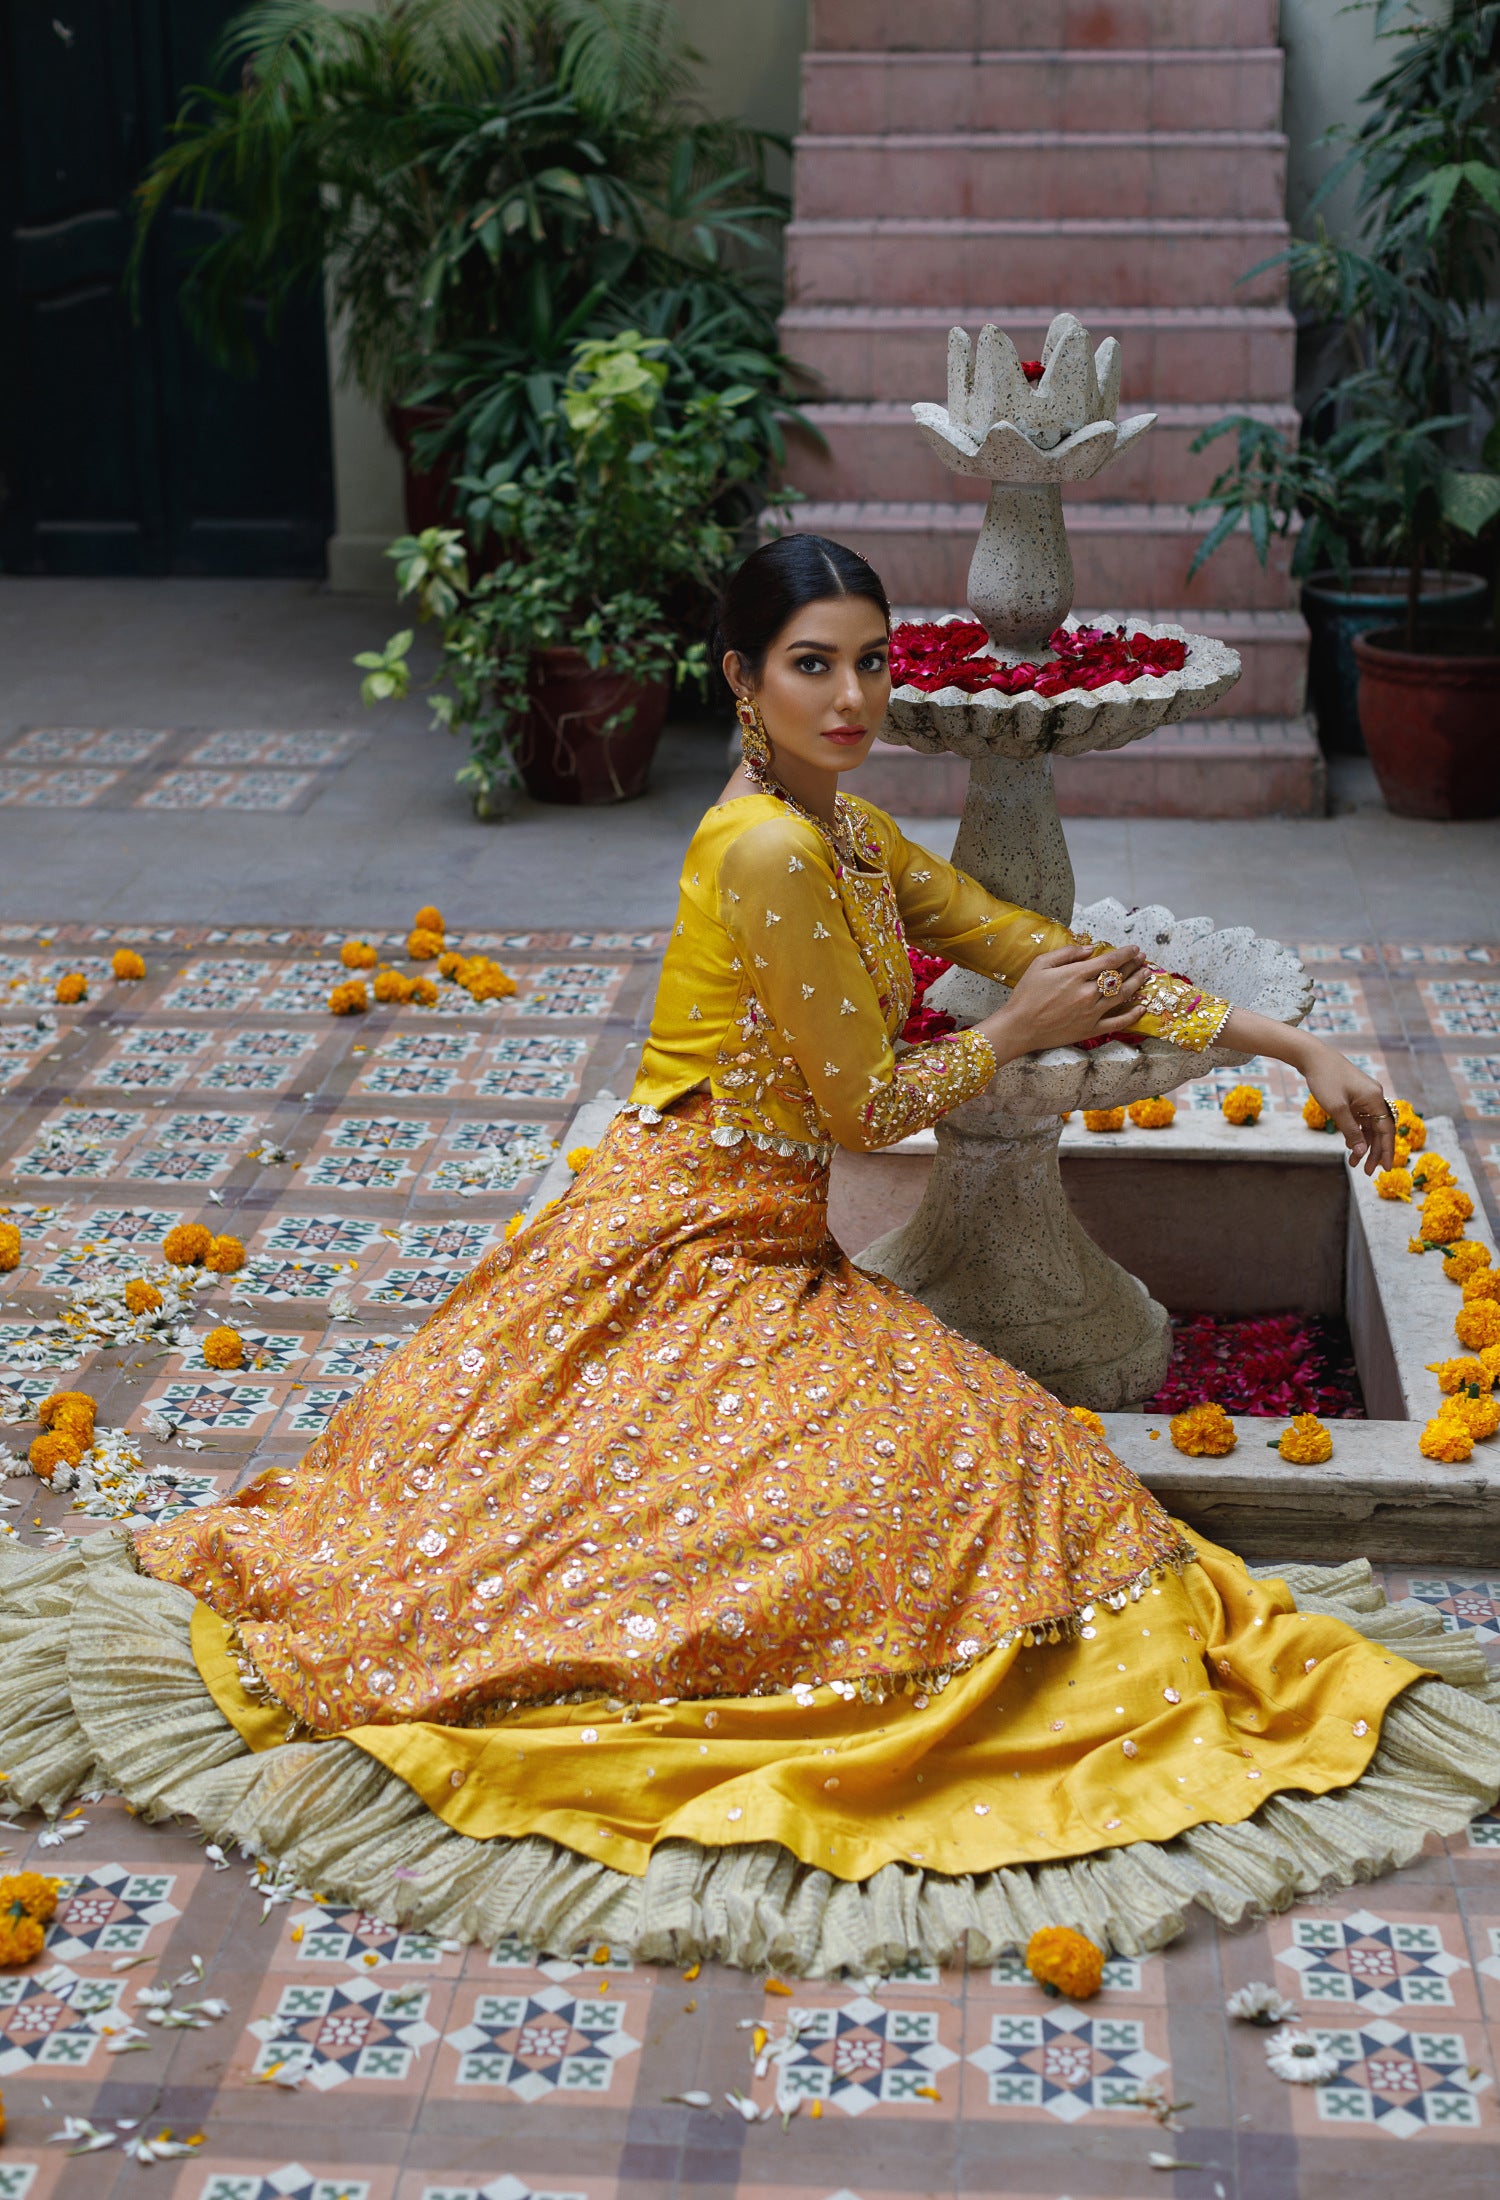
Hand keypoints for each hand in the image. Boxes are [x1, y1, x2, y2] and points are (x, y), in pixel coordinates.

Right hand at [981, 942, 1149, 1061]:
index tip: (1134, 948)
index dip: (1125, 953)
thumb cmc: (1026, 994)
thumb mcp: (1040, 964)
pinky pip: (1117, 1023)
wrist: (1019, 1027)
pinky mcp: (1090, 1029)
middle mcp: (1088, 993)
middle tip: (1143, 958)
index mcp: (1075, 975)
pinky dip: (1131, 1015)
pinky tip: (1140, 1007)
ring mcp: (1091, 1013)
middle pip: (1119, 977)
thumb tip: (1090, 949)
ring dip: (1137, 983)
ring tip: (1146, 975)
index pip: (1109, 961)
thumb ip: (1067, 953)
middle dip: (1134, 965)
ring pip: (1122, 996)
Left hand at [1303, 1045, 1397, 1174]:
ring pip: (1369, 1127)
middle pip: (1379, 1130)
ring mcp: (1365, 1097)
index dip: (1387, 1150)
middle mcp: (1374, 1097)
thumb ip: (1350, 1131)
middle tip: (1367, 1172)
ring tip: (1354, 1164)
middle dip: (1374, 1152)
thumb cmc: (1325, 1080)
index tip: (1385, 1169)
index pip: (1386, 1130)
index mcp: (1375, 1099)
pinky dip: (1356, 1133)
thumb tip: (1361, 1152)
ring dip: (1363, 1145)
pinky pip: (1360, 1120)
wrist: (1313, 1057)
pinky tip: (1349, 1147)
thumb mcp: (1337, 1109)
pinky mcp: (1355, 1097)